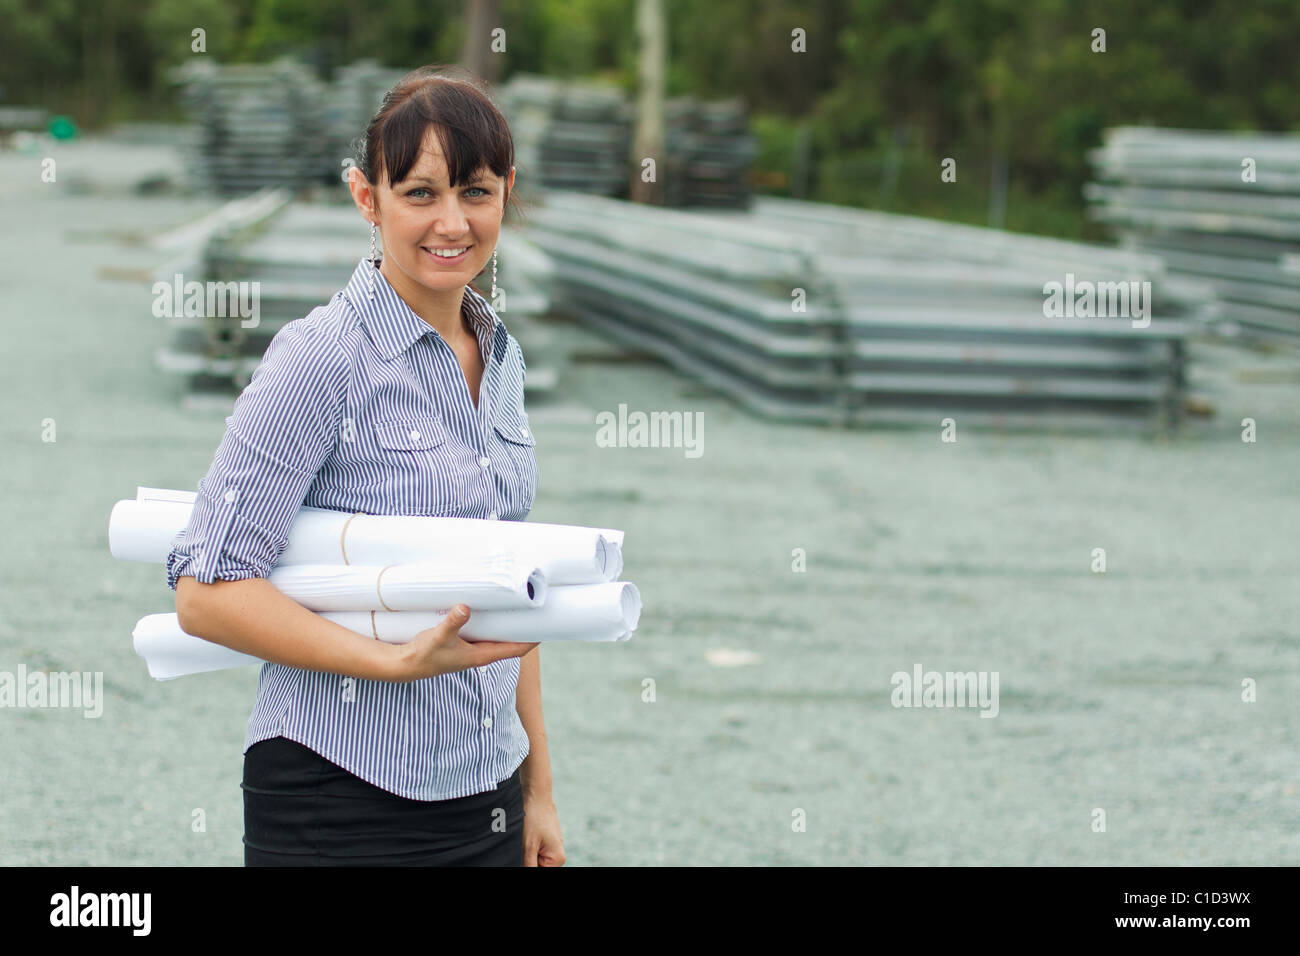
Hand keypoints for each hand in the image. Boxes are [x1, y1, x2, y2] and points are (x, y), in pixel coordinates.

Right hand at [394, 605, 538, 680]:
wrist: (407, 664)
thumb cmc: (424, 655)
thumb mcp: (439, 636)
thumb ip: (452, 623)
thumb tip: (464, 608)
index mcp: (482, 656)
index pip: (516, 650)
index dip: (532, 639)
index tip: (545, 625)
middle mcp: (481, 653)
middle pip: (511, 643)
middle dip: (523, 629)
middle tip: (535, 610)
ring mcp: (473, 649)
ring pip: (498, 637)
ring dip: (507, 625)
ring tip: (518, 607)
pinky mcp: (464, 643)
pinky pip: (484, 632)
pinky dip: (491, 623)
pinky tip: (490, 610)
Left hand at [522, 793, 564, 866]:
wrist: (536, 795)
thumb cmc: (534, 818)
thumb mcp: (528, 846)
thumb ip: (529, 866)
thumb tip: (526, 871)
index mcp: (557, 859)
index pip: (540, 872)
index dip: (527, 865)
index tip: (523, 855)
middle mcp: (557, 855)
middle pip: (538, 866)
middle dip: (526, 860)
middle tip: (522, 846)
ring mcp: (552, 847)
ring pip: (534, 859)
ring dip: (525, 853)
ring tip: (524, 839)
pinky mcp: (545, 840)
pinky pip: (535, 850)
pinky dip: (527, 846)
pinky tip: (525, 835)